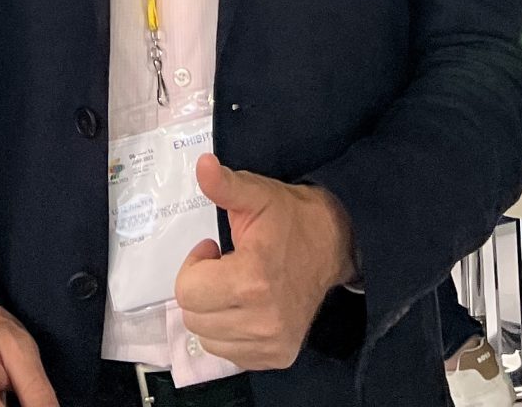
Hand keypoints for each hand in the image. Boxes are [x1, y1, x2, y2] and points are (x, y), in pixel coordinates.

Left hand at [172, 153, 357, 372]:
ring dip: (213, 313)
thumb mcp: (256, 194)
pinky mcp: (279, 357)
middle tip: (223, 266)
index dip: (194, 266)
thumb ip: (225, 185)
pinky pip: (230, 354)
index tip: (213, 249)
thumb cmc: (289, 218)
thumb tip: (202, 164)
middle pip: (194, 318)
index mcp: (253, 279)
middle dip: (200, 288)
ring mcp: (272, 343)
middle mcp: (263, 320)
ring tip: (235, 286)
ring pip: (208, 340)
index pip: (187, 292)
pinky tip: (246, 307)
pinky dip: (229, 333)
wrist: (333, 246)